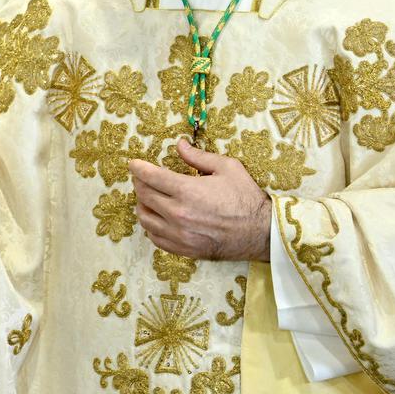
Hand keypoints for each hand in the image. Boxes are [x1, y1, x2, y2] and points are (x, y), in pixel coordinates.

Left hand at [128, 138, 271, 261]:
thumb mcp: (227, 168)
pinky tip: (156, 218)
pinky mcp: (183, 249)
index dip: (138, 168)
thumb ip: (198, 156)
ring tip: (147, 197)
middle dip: (139, 183)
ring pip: (145, 218)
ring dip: (142, 204)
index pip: (150, 177)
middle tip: (142, 177)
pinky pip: (155, 238)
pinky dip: (151, 226)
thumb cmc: (245, 198)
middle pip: (144, 196)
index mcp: (187, 191)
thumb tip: (179, 144)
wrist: (261, 233)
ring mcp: (179, 235)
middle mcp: (178, 214)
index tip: (133, 164)